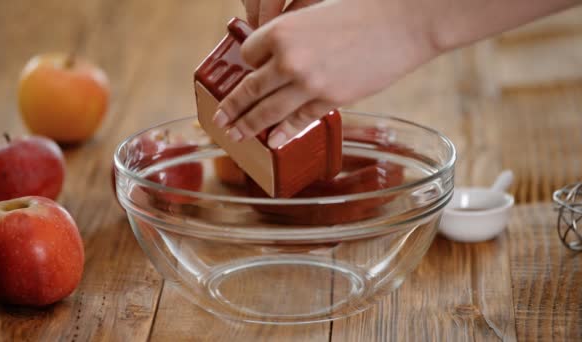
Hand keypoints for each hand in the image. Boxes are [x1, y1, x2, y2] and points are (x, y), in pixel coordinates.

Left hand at [215, 0, 437, 147]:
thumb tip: (279, 57)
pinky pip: (298, 121)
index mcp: (281, 31)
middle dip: (231, 108)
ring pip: (268, 111)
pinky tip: (273, 141)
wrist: (403, 23)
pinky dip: (283, 132)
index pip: (249, 54)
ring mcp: (308, 83)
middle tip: (219, 120)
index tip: (250, 71)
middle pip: (249, 90)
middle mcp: (288, 60)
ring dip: (248, 126)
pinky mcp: (330, 100)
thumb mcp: (315, 13)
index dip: (249, 63)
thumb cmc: (362, 11)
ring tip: (236, 135)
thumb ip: (293, 37)